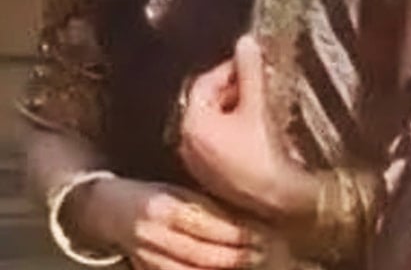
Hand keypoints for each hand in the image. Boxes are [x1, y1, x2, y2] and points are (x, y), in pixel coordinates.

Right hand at [68, 174, 262, 269]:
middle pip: (203, 250)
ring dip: (226, 267)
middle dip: (237, 253)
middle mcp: (154, 231)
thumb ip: (205, 200)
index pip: (207, 221)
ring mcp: (147, 254)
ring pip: (193, 268)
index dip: (237, 229)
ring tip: (252, 261)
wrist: (105, 208)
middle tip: (266, 250)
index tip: (263, 229)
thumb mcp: (176, 188)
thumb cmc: (150, 192)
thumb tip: (247, 207)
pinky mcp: (145, 269)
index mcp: (164, 204)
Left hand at [179, 33, 317, 222]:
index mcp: (193, 124)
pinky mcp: (212, 176)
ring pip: (215, 122)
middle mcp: (188, 144)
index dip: (229, 68)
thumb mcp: (257, 105)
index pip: (205, 83)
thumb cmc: (263, 151)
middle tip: (259, 81)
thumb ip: (249, 71)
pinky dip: (235, 129)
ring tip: (261, 102)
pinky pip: (219, 141)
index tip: (252, 62)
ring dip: (236, 108)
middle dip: (234, 88)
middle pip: (208, 102)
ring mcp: (199, 162)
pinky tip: (257, 128)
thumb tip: (245, 42)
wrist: (277, 198)